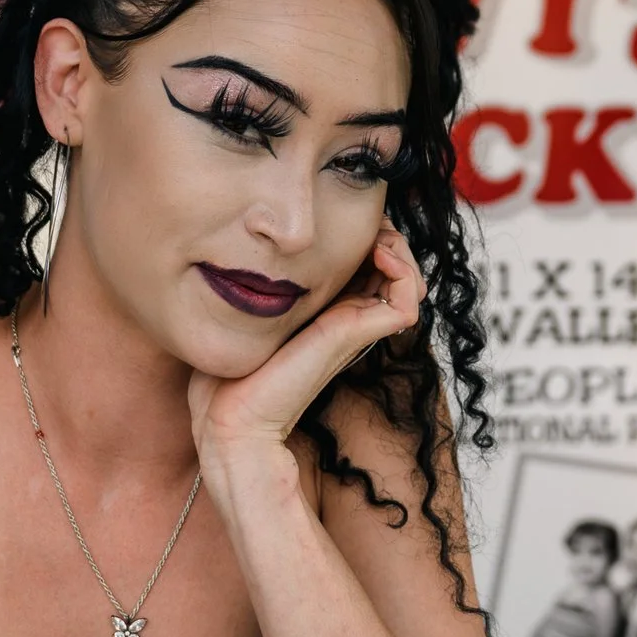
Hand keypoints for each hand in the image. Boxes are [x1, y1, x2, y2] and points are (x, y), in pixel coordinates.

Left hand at [187, 220, 423, 464]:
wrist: (230, 419)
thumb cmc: (229, 376)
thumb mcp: (241, 314)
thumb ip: (250, 288)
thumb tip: (239, 252)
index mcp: (324, 308)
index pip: (364, 261)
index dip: (364, 232)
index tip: (343, 217)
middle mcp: (345, 315)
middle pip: (391, 266)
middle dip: (386, 234)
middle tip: (367, 225)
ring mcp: (354, 325)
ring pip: (407, 280)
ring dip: (400, 248)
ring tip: (377, 240)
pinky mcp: (355, 334)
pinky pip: (406, 301)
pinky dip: (404, 273)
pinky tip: (379, 256)